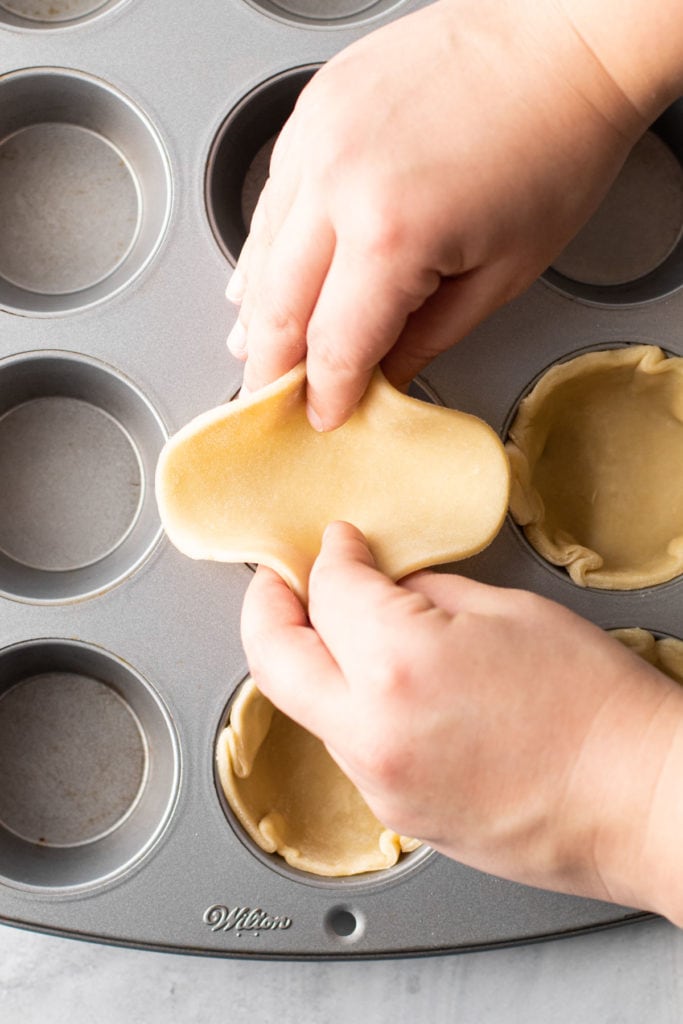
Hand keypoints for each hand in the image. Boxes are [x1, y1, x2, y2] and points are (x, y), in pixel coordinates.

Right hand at [227, 0, 661, 429]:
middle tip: (269, 399)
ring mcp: (317, 136)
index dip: (325, 394)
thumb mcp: (502, 275)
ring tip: (253, 346)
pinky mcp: (313, 107)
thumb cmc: (553, 147)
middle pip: (276, 306)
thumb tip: (380, 374)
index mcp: (391, 235)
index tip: (323, 417)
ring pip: (259, 250)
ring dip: (256, 309)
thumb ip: (426, 339)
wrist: (562, 40)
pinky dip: (263, 247)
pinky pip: (269, 196)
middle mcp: (338, 182)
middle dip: (269, 368)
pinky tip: (262, 274)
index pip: (333, 346)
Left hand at [241, 521, 682, 921]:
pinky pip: (348, 748)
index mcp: (398, 663)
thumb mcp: (505, 611)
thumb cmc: (594, 706)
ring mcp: (378, 783)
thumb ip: (421, 595)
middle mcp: (371, 731)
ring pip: (307, 707)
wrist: (638, 800)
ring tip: (339, 630)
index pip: (329, 590)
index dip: (330, 554)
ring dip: (310, 661)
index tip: (339, 543)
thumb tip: (381, 591)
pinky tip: (384, 688)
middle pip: (273, 659)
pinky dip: (349, 708)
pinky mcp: (396, 818)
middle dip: (265, 608)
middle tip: (277, 581)